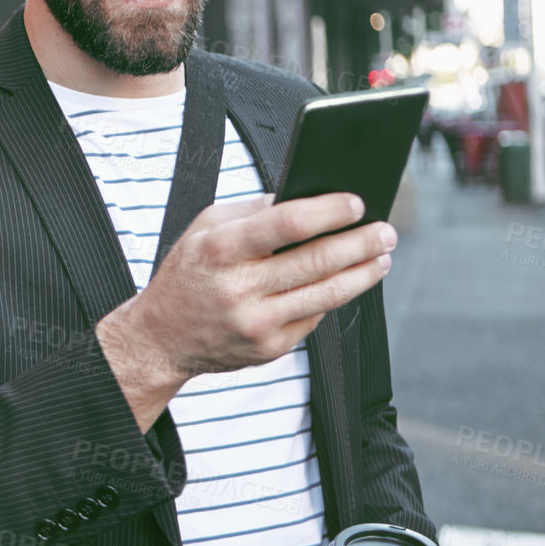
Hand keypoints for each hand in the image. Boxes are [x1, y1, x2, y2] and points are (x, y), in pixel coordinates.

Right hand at [97, 192, 394, 430]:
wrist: (160, 339)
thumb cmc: (188, 275)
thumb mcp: (203, 231)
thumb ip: (251, 211)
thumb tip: (307, 198)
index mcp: (220, 250)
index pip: (287, 224)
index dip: (329, 211)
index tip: (356, 202)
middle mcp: (239, 289)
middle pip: (318, 260)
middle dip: (361, 242)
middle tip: (385, 231)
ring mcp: (257, 322)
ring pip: (329, 294)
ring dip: (364, 272)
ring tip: (381, 257)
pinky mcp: (270, 347)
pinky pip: (316, 317)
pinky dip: (333, 297)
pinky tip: (343, 283)